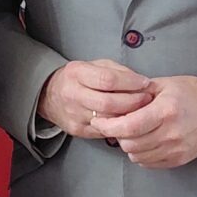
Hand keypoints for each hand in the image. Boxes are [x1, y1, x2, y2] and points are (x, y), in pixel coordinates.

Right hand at [37, 57, 154, 139]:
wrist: (49, 95)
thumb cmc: (78, 78)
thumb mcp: (95, 65)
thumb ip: (117, 71)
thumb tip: (141, 82)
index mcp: (77, 73)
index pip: (108, 79)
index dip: (130, 82)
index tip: (145, 83)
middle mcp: (73, 94)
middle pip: (109, 103)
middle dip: (133, 102)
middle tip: (147, 99)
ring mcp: (74, 115)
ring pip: (108, 120)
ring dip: (129, 116)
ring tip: (142, 110)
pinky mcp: (78, 130)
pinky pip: (104, 131)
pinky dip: (119, 127)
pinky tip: (129, 121)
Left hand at [90, 75, 196, 168]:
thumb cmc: (194, 93)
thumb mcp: (165, 84)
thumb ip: (139, 93)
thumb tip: (113, 101)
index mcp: (165, 111)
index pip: (128, 126)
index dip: (108, 126)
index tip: (100, 120)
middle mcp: (170, 133)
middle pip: (129, 144)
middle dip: (117, 135)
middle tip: (116, 124)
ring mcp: (176, 149)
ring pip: (137, 155)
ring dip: (128, 145)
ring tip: (133, 132)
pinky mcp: (179, 159)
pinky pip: (149, 163)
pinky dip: (141, 154)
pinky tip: (145, 140)